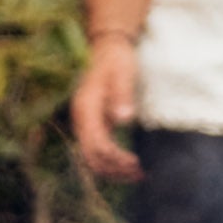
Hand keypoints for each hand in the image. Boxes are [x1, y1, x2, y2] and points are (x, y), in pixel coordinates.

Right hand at [71, 33, 141, 178]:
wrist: (107, 47)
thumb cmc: (116, 59)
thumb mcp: (122, 72)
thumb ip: (121, 95)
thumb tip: (123, 119)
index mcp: (85, 108)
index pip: (96, 145)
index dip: (116, 159)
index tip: (137, 163)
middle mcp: (81, 119)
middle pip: (91, 157)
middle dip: (115, 170)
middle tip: (141, 174)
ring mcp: (86, 123)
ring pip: (93, 158)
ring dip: (113, 170)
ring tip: (138, 175)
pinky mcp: (93, 125)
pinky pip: (98, 150)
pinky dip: (112, 162)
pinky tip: (129, 165)